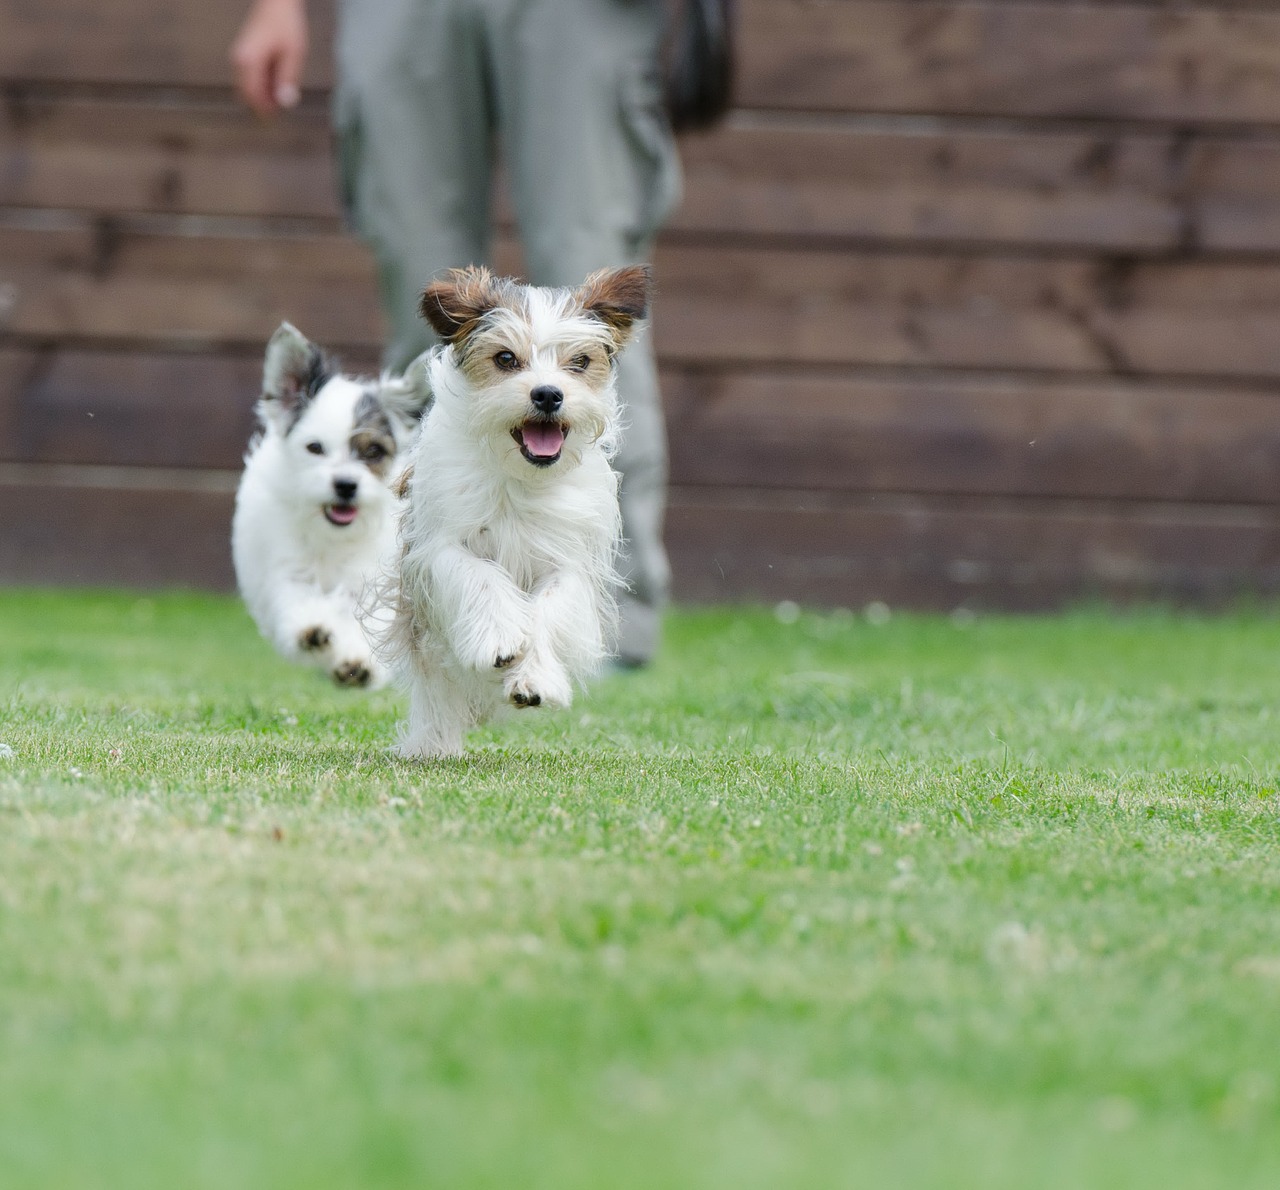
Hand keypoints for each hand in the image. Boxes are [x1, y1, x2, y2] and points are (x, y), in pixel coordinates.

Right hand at [231, 0, 308, 116]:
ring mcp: (239, 58)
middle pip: (247, 94)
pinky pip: (250, 78)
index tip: (276, 120)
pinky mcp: (243, 56)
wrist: (276, 2)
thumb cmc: (286, 24)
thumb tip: (285, 103)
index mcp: (248, 62)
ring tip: (282, 91)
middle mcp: (238, 61)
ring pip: (248, 88)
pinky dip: (262, 85)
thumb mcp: (294, 54)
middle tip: (281, 109)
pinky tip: (277, 80)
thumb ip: (288, 79)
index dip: (264, 111)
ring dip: (263, 95)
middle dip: (263, 105)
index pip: (252, 96)